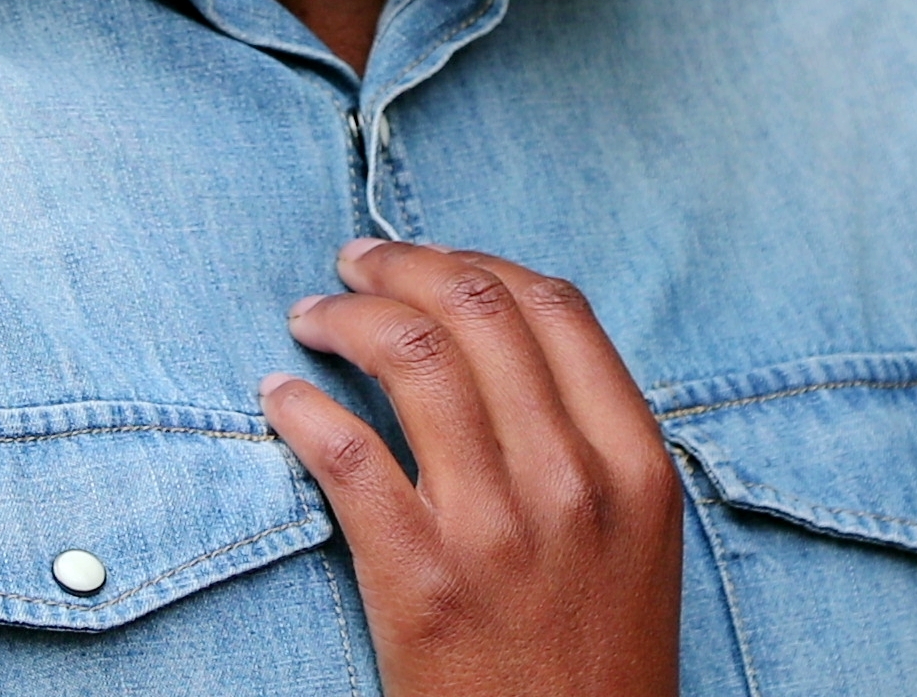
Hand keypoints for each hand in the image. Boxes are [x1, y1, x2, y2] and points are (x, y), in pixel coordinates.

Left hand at [262, 240, 682, 696]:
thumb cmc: (595, 666)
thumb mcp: (635, 543)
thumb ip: (589, 443)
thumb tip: (502, 341)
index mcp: (633, 464)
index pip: (553, 307)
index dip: (475, 260)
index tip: (423, 261)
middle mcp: (570, 481)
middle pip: (477, 312)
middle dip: (399, 267)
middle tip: (352, 266)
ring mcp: (496, 530)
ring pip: (412, 359)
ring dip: (346, 317)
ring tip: (312, 319)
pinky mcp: (421, 582)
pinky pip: (348, 454)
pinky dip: (303, 407)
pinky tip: (281, 398)